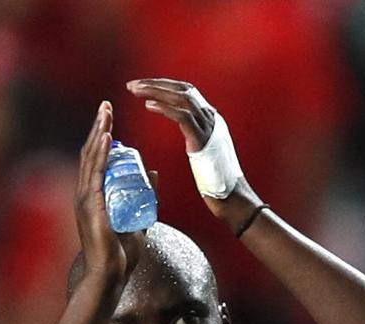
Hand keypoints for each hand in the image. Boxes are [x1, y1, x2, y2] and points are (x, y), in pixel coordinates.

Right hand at [73, 102, 144, 285]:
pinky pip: (96, 174)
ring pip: (91, 158)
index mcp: (93, 197)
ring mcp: (86, 200)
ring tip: (107, 112)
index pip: (96, 160)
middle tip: (107, 105)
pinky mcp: (92, 206)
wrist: (111, 275)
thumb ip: (146, 198)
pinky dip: (101, 154)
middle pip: (90, 153)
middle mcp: (85, 194)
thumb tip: (155, 173)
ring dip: (99, 133)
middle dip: (99, 127)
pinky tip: (108, 137)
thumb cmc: (122, 254)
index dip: (102, 137)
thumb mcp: (139, 219)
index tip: (110, 117)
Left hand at [126, 79, 263, 227]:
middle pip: (183, 89)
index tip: (143, 86)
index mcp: (212, 119)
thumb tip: (186, 135)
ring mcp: (209, 128)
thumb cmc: (216, 181)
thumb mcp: (205, 151)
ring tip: (135, 90)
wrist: (232, 198)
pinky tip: (148, 106)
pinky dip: (165, 109)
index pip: (187, 92)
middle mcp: (212, 118)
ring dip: (156, 91)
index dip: (164, 85)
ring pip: (182, 98)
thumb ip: (197, 137)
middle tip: (132, 85)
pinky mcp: (203, 141)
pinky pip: (182, 117)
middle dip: (156, 83)